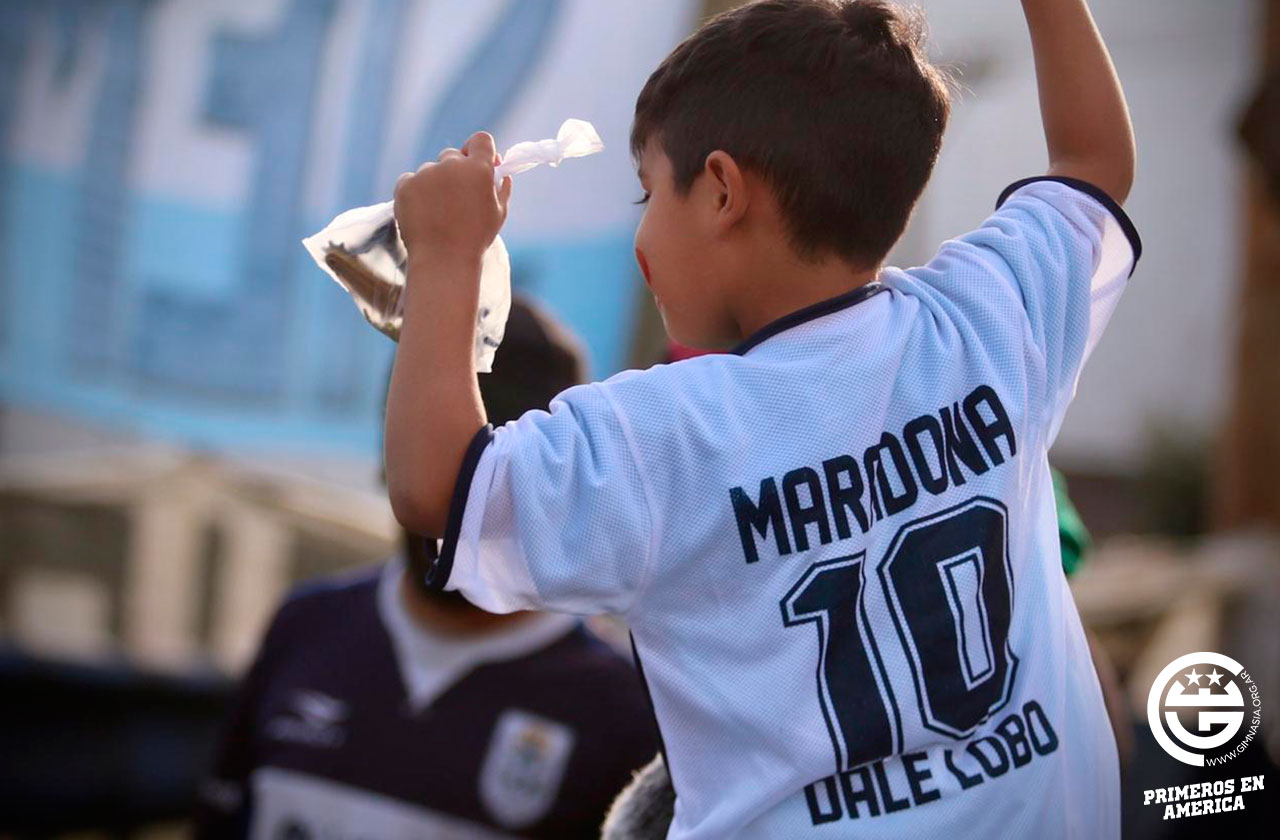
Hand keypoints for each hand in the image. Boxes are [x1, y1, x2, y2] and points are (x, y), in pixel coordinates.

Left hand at [393, 131, 513, 261]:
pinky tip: (423, 214)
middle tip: (457, 198)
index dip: (480, 150)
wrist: (443, 260)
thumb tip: (502, 174)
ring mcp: (426, 173)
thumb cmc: (475, 239)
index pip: (481, 139)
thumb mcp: (499, 214)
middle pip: (453, 155)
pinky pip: (411, 181)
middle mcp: (451, 164)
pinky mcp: (405, 185)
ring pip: (430, 170)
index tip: (480, 164)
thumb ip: (502, 189)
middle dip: (455, 171)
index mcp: (478, 169)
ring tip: (438, 214)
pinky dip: (415, 193)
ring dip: (435, 184)